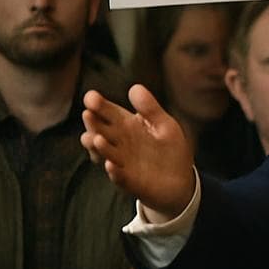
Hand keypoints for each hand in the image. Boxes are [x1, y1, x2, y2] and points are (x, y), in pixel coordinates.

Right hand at [81, 85, 195, 219]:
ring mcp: (122, 162)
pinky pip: (119, 176)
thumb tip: (135, 87)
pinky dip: (114, 172)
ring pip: (105, 153)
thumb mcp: (165, 125)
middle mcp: (119, 143)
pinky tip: (111, 165)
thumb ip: (150, 109)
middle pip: (101, 131)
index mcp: (127, 126)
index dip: (99, 105)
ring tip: (97, 139)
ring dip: (100, 147)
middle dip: (93, 124)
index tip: (91, 97)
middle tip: (88, 114)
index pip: (109, 113)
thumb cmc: (170, 150)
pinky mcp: (129, 181)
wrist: (180, 181)